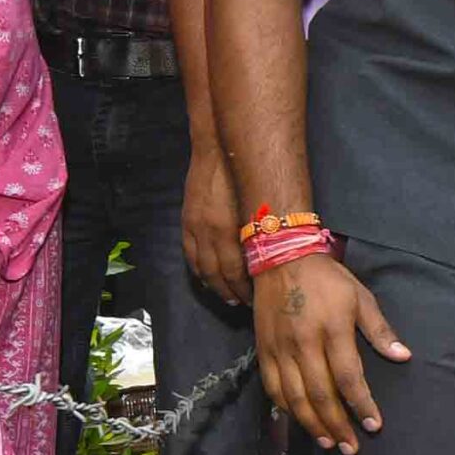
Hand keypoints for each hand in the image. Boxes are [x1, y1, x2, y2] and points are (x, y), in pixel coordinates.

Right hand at [182, 144, 249, 305]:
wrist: (218, 150)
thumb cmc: (245, 177)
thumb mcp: (257, 209)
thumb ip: (257, 236)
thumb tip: (266, 259)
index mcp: (230, 232)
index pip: (237, 272)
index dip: (246, 289)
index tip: (256, 299)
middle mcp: (210, 233)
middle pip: (219, 274)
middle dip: (231, 292)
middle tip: (242, 303)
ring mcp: (196, 227)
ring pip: (202, 267)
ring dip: (213, 285)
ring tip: (225, 296)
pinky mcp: (187, 220)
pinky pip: (189, 253)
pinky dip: (197, 270)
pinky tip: (205, 278)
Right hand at [253, 250, 408, 453]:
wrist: (280, 256)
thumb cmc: (327, 278)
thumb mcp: (360, 297)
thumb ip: (380, 331)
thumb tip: (403, 357)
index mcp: (332, 330)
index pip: (348, 378)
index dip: (361, 405)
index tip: (373, 425)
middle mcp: (304, 343)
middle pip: (320, 394)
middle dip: (337, 425)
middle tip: (351, 448)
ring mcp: (280, 348)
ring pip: (294, 397)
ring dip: (312, 424)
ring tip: (328, 442)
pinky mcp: (264, 349)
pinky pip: (273, 387)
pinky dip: (286, 409)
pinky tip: (300, 422)